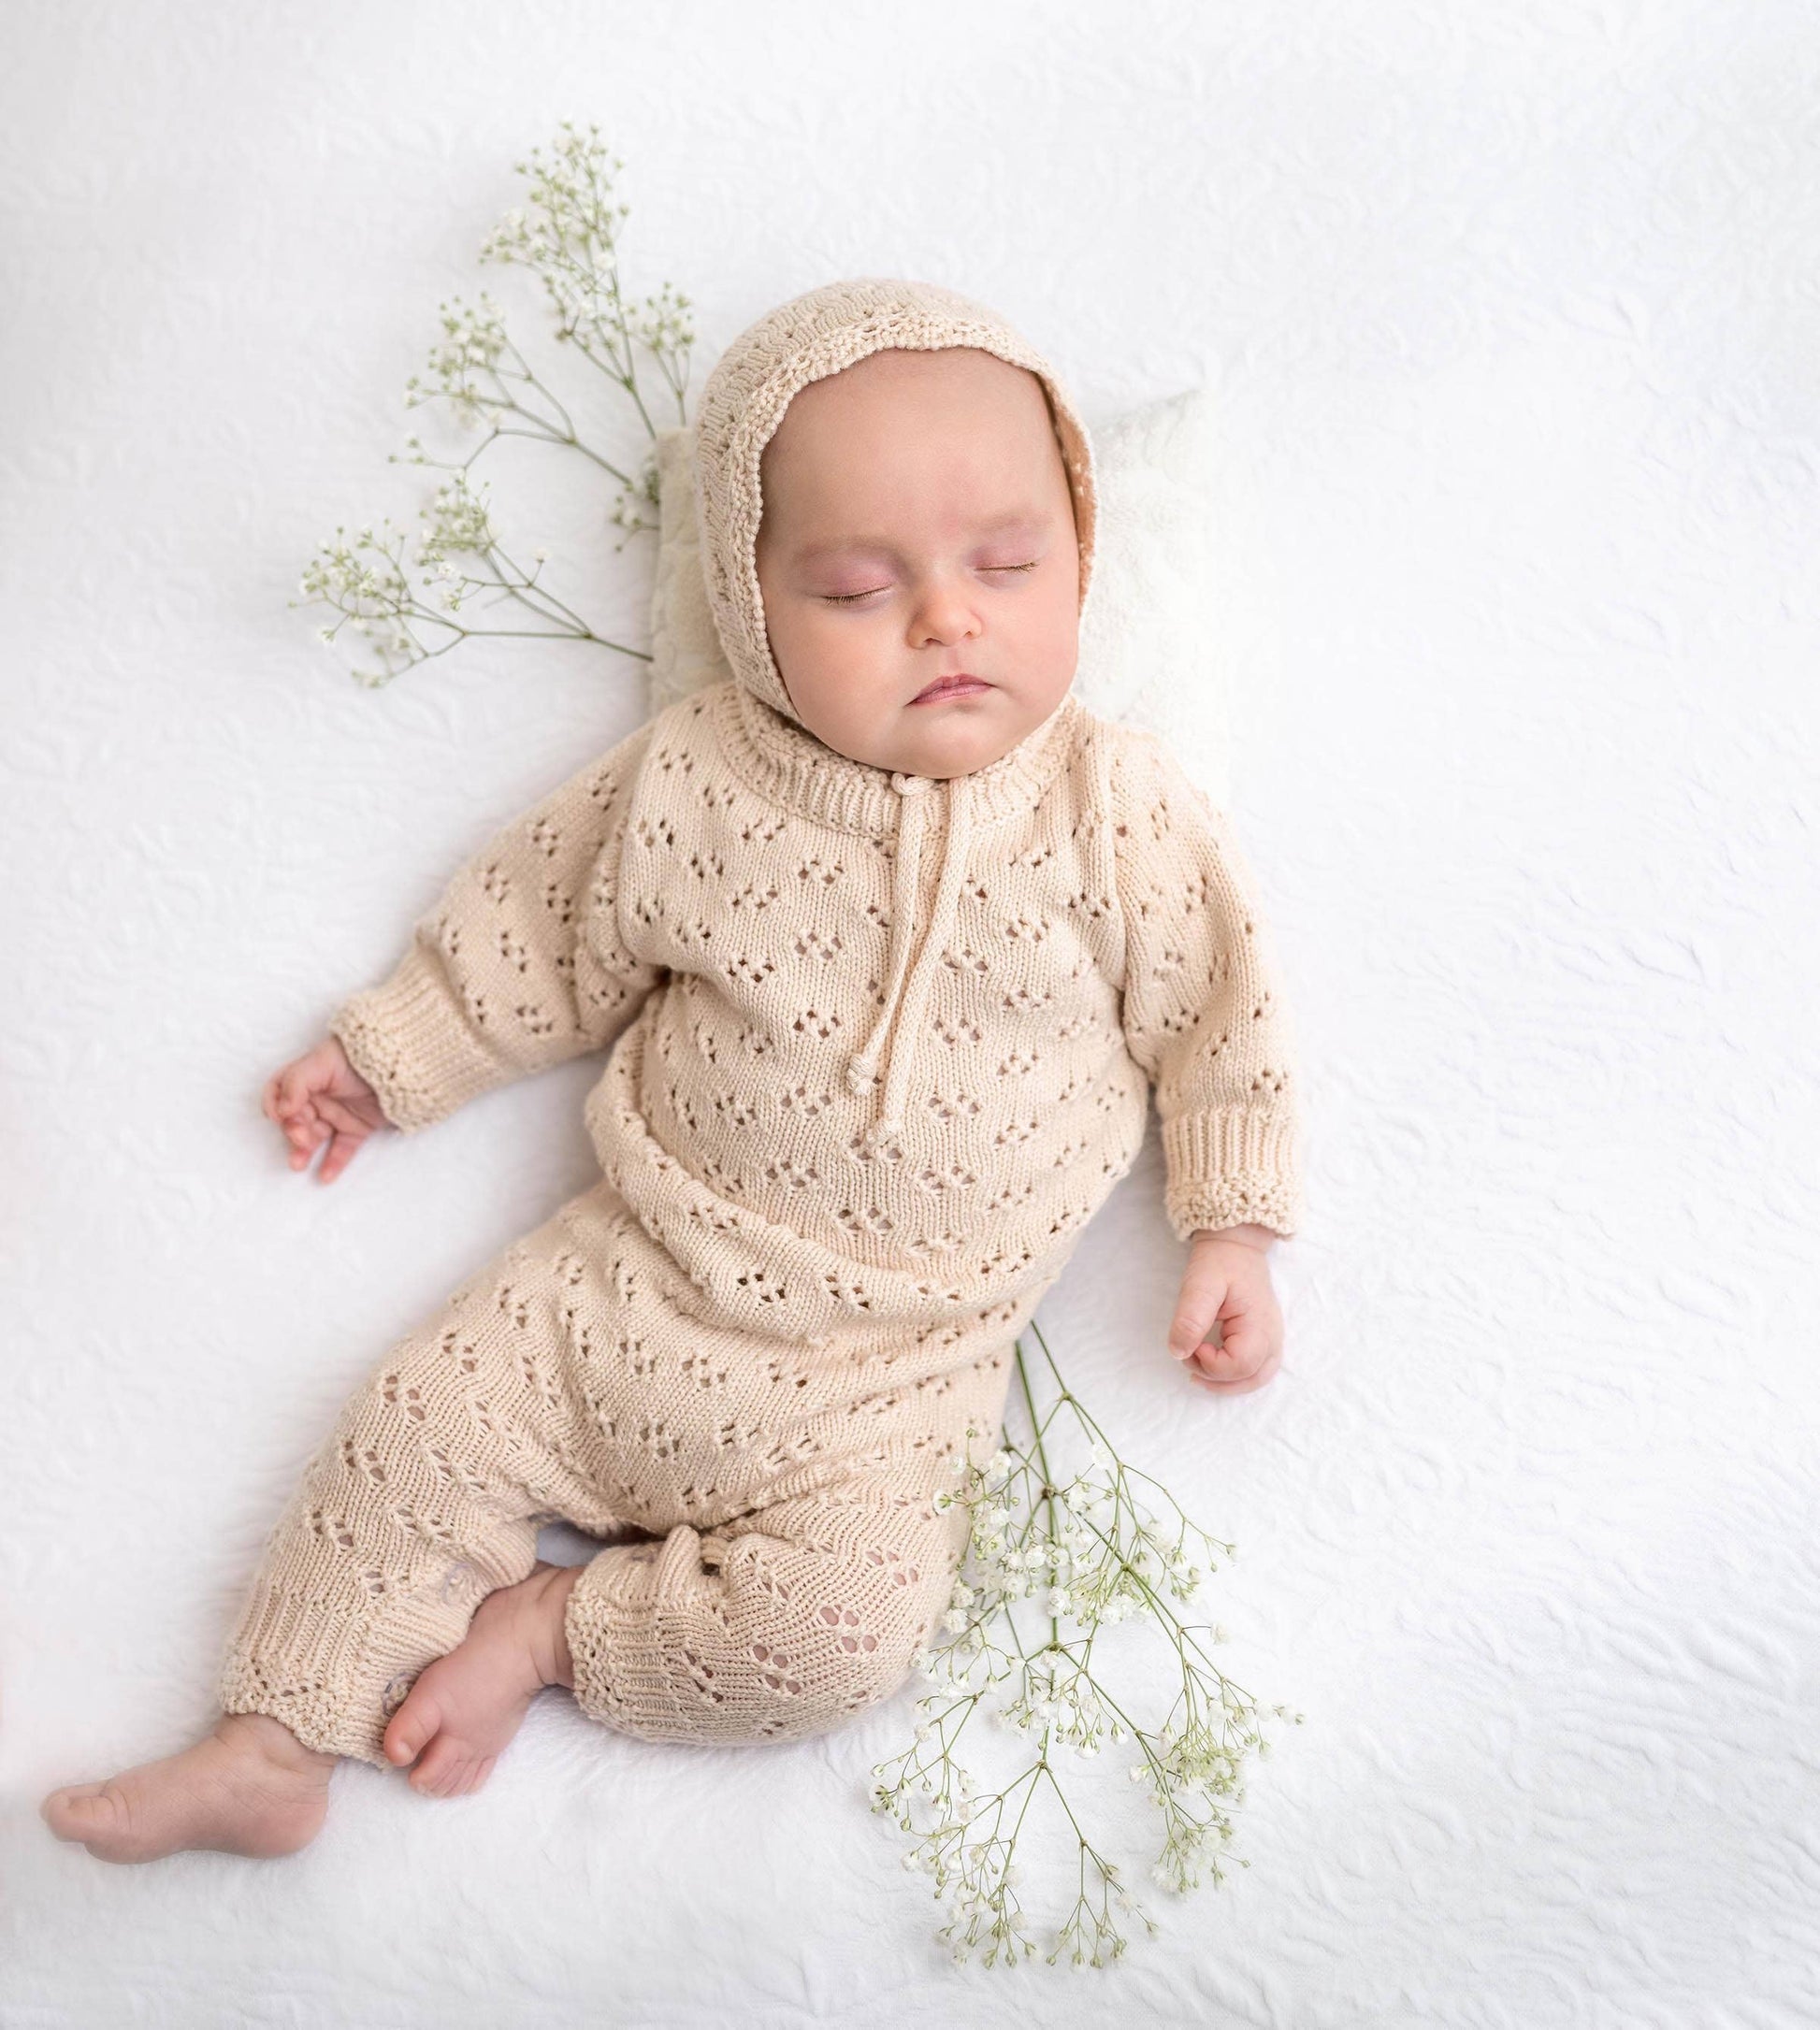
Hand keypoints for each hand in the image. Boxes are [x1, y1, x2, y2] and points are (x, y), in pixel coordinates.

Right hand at [262, 1036, 387, 1183]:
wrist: (400, 1065)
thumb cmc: (358, 1056)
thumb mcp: (322, 1062)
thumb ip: (296, 1083)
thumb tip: (280, 1111)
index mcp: (306, 1077)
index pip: (278, 1093)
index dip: (274, 1106)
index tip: (280, 1117)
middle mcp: (319, 1097)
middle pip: (294, 1119)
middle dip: (292, 1130)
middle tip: (300, 1137)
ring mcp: (338, 1114)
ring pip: (314, 1137)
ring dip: (303, 1151)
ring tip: (298, 1164)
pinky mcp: (357, 1128)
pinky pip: (342, 1149)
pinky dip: (333, 1163)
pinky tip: (325, 1177)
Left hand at [1166, 1224, 1283, 1393]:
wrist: (1235, 1246)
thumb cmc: (1218, 1263)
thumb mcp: (1199, 1285)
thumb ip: (1190, 1319)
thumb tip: (1179, 1353)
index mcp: (1259, 1324)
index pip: (1239, 1365)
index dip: (1210, 1363)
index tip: (1193, 1342)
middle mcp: (1272, 1336)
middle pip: (1250, 1378)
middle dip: (1215, 1377)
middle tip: (1190, 1355)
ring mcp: (1272, 1339)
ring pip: (1256, 1379)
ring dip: (1226, 1383)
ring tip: (1198, 1373)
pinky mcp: (1265, 1339)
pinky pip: (1257, 1369)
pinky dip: (1235, 1377)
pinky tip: (1213, 1368)